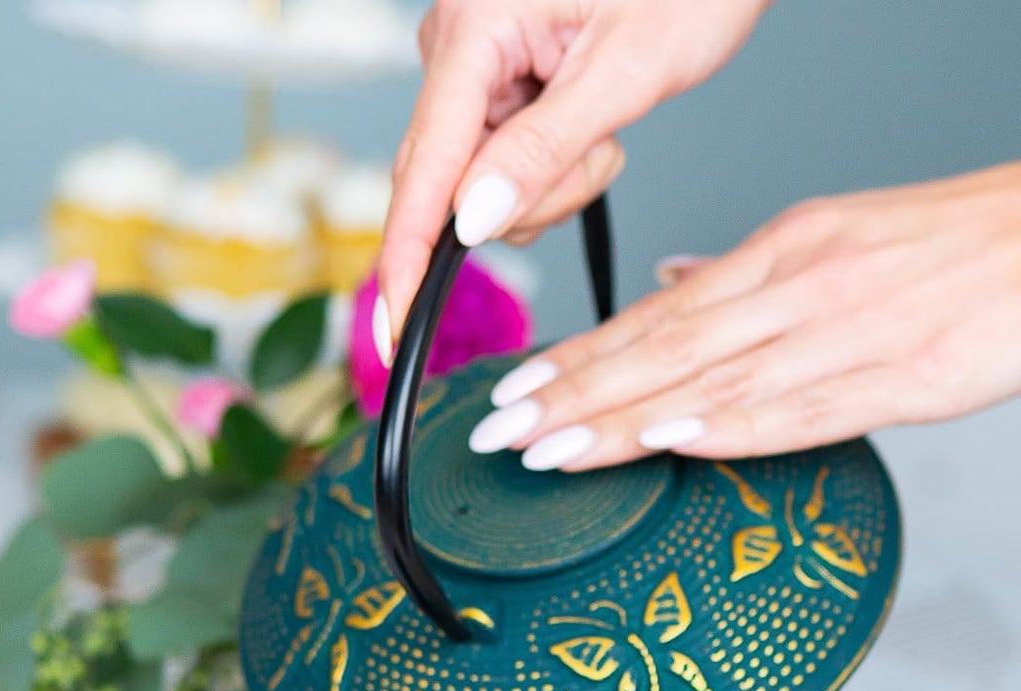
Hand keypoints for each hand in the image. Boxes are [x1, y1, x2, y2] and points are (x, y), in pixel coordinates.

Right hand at [375, 0, 773, 357]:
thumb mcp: (626, 70)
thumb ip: (543, 151)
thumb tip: (472, 222)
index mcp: (474, 25)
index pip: (422, 168)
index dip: (408, 258)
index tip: (394, 330)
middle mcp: (455, 41)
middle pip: (449, 185)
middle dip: (524, 204)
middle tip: (604, 153)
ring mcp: (470, 64)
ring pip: (482, 186)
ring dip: (551, 186)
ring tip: (608, 128)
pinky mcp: (493, 83)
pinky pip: (503, 165)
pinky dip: (553, 168)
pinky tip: (591, 125)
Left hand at [466, 158, 1020, 467]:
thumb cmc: (964, 247)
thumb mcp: (840, 235)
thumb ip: (746, 274)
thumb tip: (670, 290)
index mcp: (783, 252)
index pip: (653, 317)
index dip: (577, 359)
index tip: (515, 392)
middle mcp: (798, 288)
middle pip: (662, 352)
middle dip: (571, 396)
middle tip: (497, 431)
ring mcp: (846, 333)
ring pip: (711, 382)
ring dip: (623, 420)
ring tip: (549, 450)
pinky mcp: (900, 379)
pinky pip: (801, 410)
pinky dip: (733, 429)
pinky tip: (674, 445)